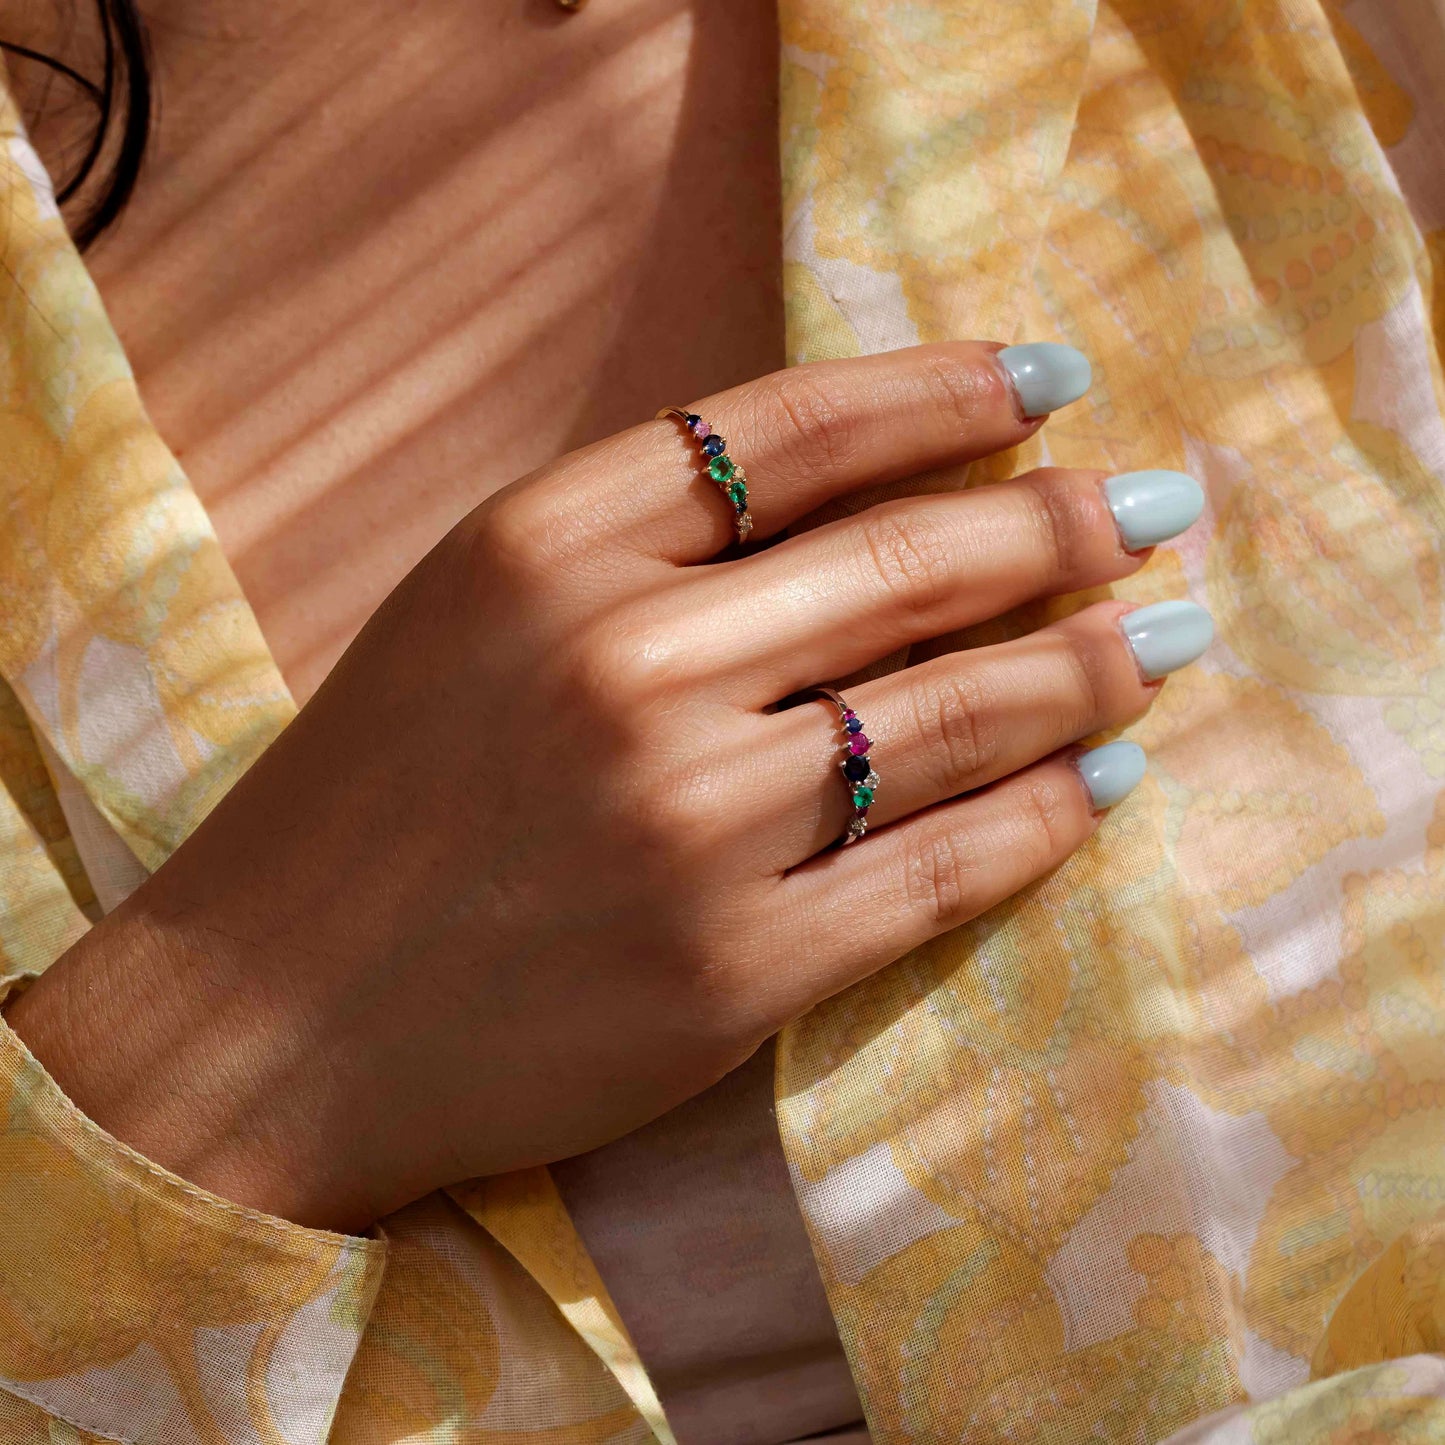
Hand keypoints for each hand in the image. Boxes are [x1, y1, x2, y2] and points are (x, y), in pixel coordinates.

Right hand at [7, 342, 1208, 1231]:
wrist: (270, 1016)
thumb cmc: (376, 798)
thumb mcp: (479, 609)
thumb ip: (643, 534)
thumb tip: (874, 489)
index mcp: (544, 547)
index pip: (796, 427)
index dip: (949, 390)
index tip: (1056, 383)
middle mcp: (624, 668)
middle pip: (906, 566)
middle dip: (1063, 530)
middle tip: (1158, 512)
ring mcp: (684, 828)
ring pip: (949, 721)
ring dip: (1085, 671)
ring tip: (1166, 639)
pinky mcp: (726, 973)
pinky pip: (935, 876)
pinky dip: (1040, 821)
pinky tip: (1103, 781)